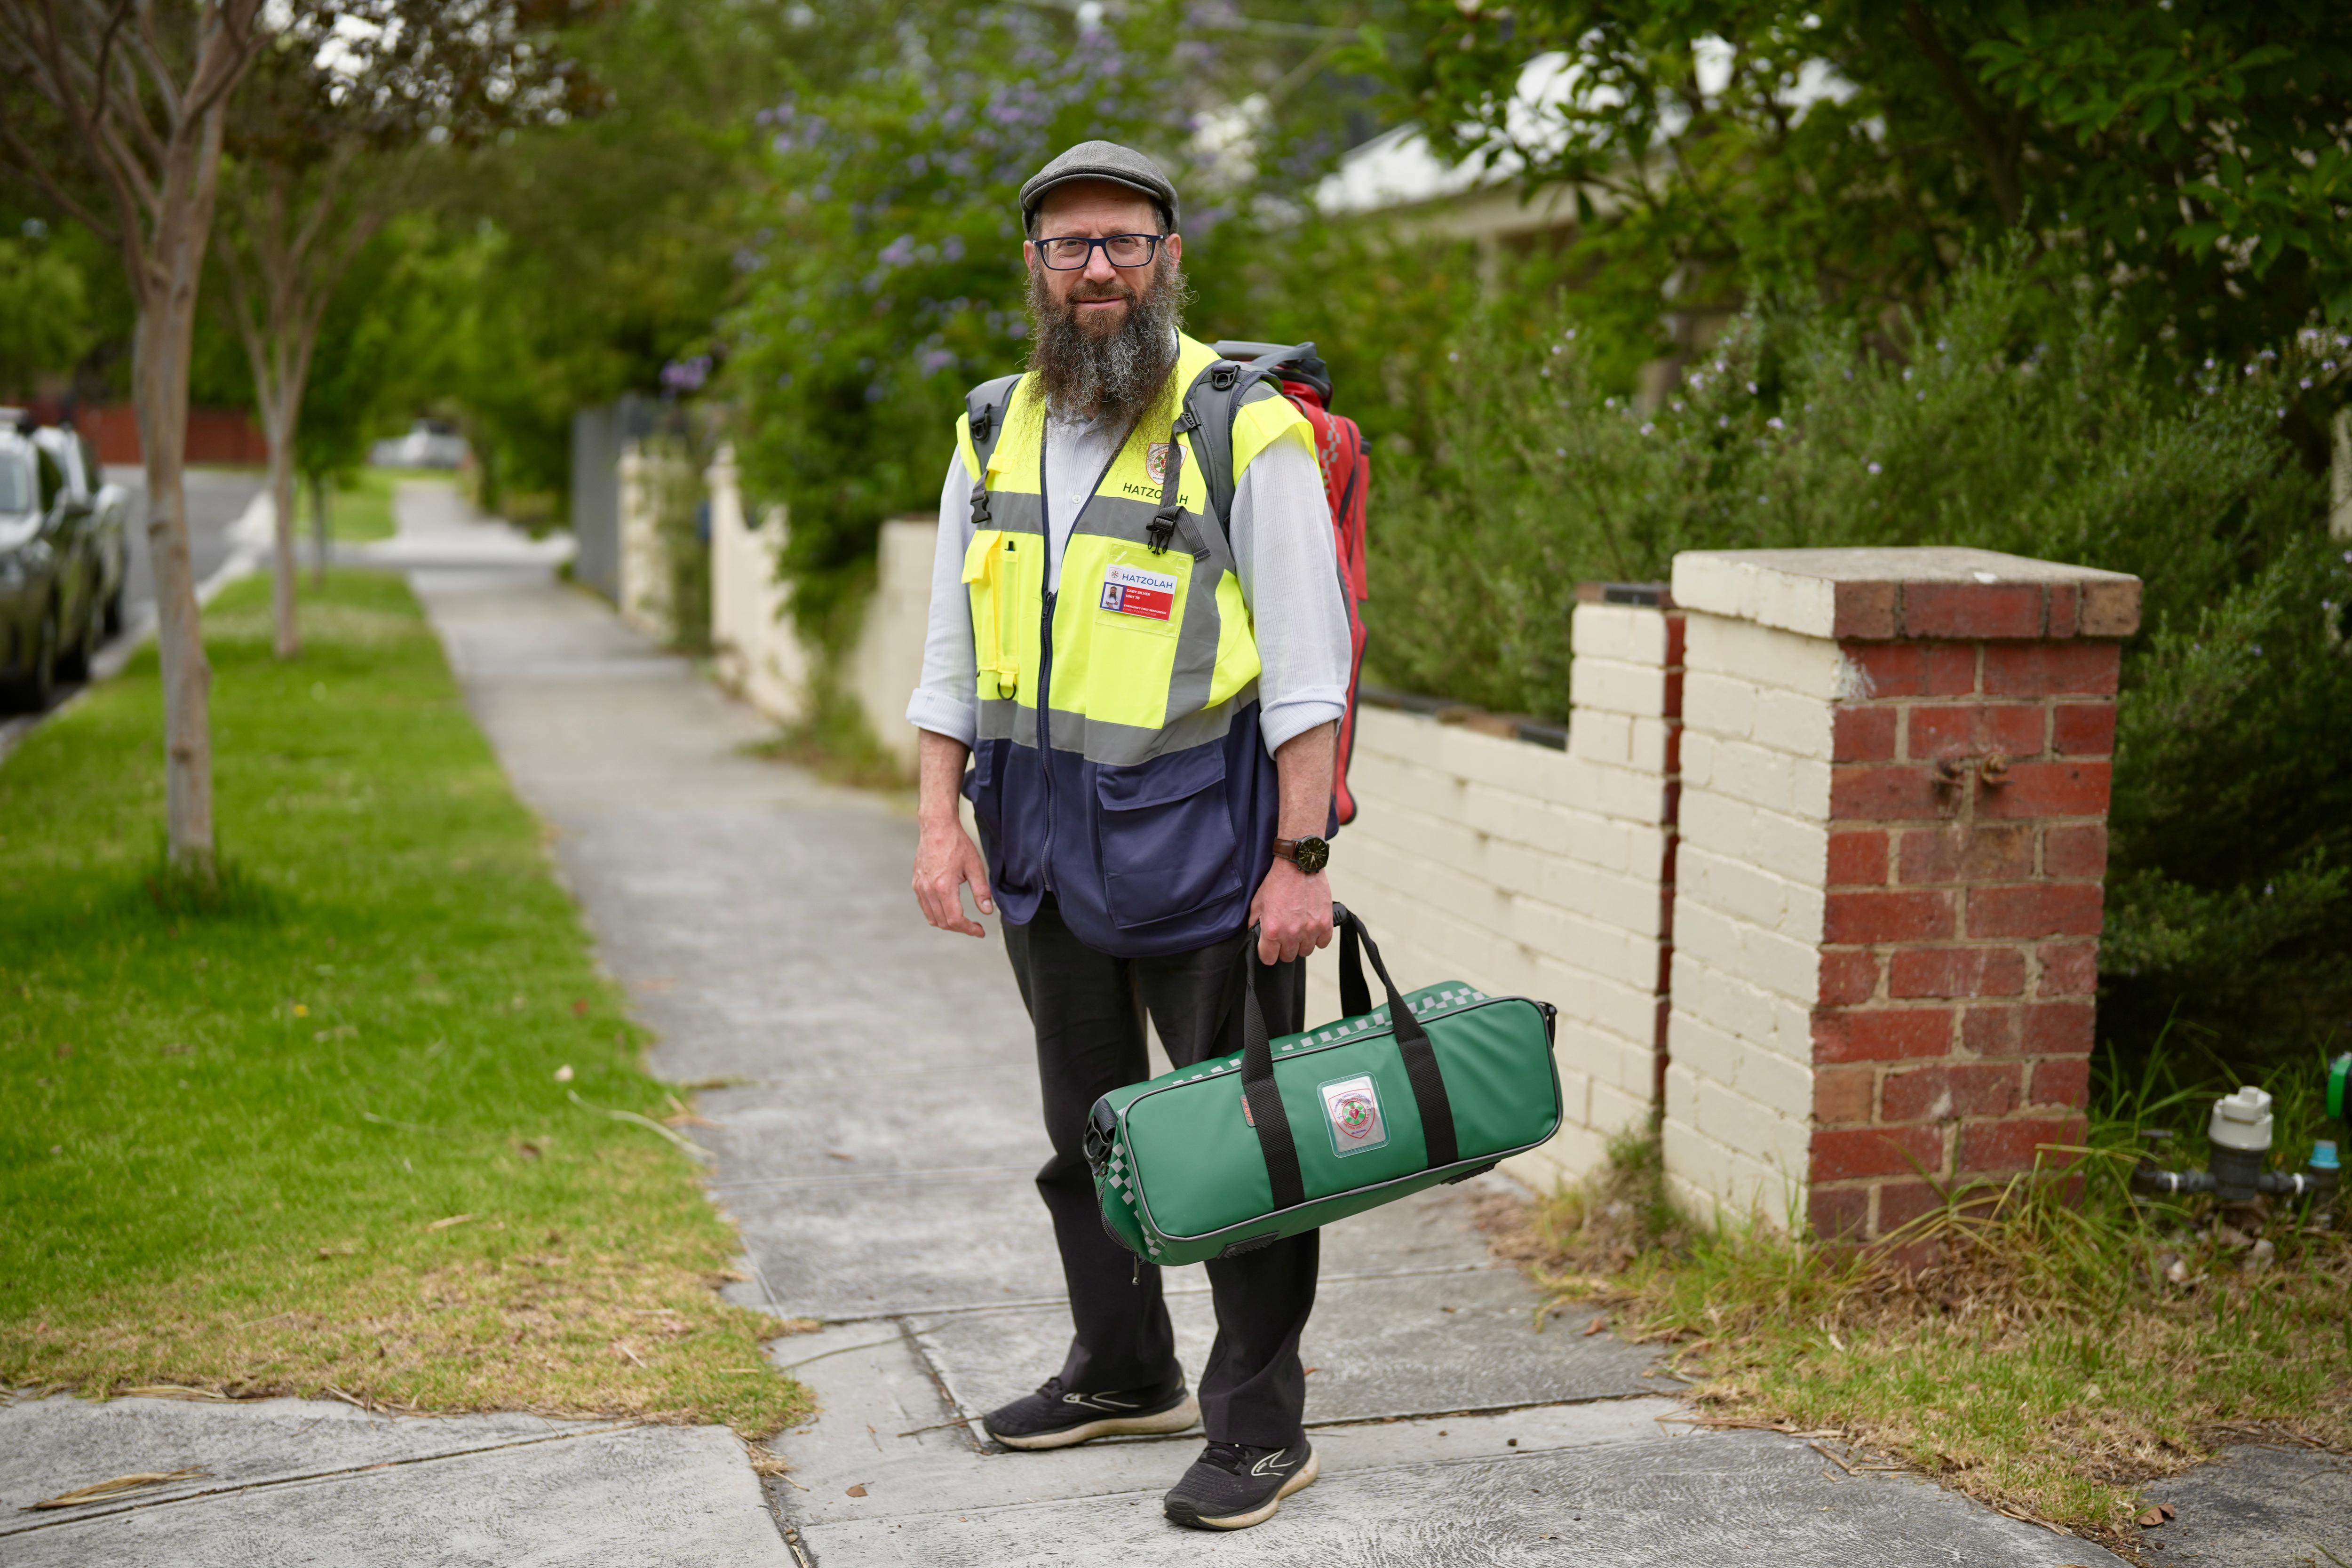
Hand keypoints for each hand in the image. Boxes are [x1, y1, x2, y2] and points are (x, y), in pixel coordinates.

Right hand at [913, 817, 993, 936]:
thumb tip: (987, 911)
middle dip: (961, 928)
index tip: (980, 931)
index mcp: (943, 887)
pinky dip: (937, 914)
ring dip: (948, 923)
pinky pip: (925, 907)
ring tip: (963, 920)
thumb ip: (981, 891)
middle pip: (943, 922)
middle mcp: (928, 890)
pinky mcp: (916, 884)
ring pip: (932, 918)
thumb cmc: (957, 844)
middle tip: (975, 926)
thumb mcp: (974, 866)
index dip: (969, 929)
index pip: (955, 919)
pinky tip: (948, 908)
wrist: (936, 828)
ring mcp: (920, 888)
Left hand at [1249, 859, 1332, 963]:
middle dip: (1284, 948)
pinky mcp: (1325, 923)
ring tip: (1298, 929)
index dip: (1267, 953)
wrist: (1298, 865)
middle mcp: (1292, 933)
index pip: (1269, 959)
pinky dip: (1318, 938)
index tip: (1269, 947)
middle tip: (1284, 935)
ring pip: (1305, 952)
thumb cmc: (1277, 882)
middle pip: (1288, 957)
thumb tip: (1255, 936)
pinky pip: (1323, 943)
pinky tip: (1311, 928)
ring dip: (1301, 944)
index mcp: (1273, 930)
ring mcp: (1310, 929)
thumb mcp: (1257, 903)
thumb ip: (1254, 924)